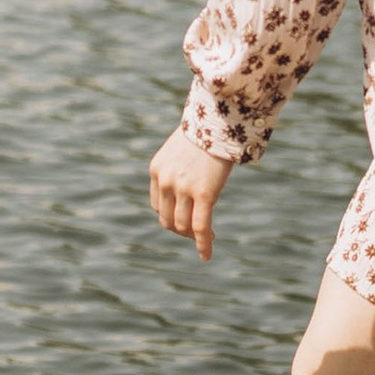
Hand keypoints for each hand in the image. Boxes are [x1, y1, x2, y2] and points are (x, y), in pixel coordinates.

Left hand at [149, 125, 235, 258]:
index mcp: (156, 171)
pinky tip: (206, 255)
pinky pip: (200, 227)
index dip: (171, 217)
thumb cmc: (205, 132)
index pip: (158, 206)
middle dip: (181, 230)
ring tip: (207, 238)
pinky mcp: (203, 193)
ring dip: (193, 237)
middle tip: (197, 233)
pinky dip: (203, 244)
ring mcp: (183, 188)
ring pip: (183, 226)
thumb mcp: (180, 151)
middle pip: (168, 220)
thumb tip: (188, 184)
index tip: (185, 221)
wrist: (217, 120)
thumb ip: (177, 169)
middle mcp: (165, 181)